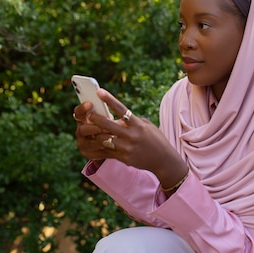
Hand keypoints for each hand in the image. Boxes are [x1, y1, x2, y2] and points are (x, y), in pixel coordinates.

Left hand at [73, 89, 187, 188]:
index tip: (99, 91)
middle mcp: (132, 135)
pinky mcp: (124, 158)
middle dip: (96, 119)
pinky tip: (97, 143)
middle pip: (108, 125)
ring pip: (105, 139)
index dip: (109, 99)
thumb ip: (134, 121)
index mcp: (138, 125)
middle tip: (89, 115)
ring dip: (97, 134)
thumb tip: (121, 117)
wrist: (164, 160)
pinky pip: (109, 151)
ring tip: (92, 130)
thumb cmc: (156, 140)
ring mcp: (127, 148)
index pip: (121, 109)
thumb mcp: (148, 126)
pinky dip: (102, 146)